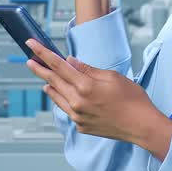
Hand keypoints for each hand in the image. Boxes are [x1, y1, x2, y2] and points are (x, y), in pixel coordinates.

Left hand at [25, 39, 171, 156]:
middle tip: (30, 60)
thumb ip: (88, 70)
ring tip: (44, 79)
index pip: (58, 65)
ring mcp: (77, 116)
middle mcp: (77, 102)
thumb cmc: (132, 99)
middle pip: (52, 81)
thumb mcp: (112, 77)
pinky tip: (61, 95)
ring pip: (56, 97)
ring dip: (49, 86)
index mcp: (85, 86)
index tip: (31, 44)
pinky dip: (62, 100)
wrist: (141, 126)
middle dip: (39, 69)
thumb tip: (70, 62)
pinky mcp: (80, 126)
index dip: (43, 53)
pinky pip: (67, 110)